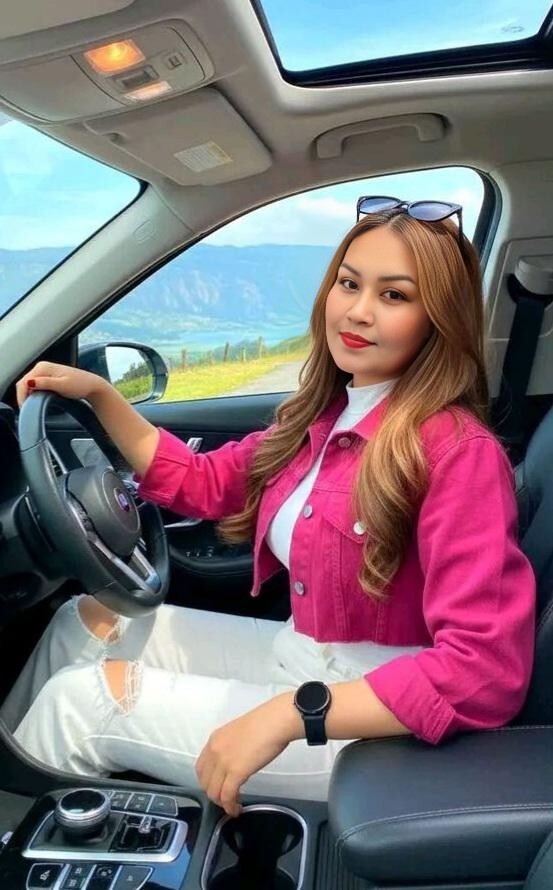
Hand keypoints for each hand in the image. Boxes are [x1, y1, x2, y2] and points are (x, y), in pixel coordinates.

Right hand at [16, 361, 107, 407]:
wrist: (92, 386)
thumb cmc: (81, 385)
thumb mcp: (63, 385)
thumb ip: (45, 384)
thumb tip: (30, 383)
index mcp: (43, 367)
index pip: (23, 382)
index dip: (21, 396)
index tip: (25, 408)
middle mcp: (42, 367)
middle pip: (23, 383)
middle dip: (23, 396)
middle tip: (27, 409)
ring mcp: (44, 372)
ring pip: (28, 385)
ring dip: (27, 395)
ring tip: (32, 406)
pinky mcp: (47, 377)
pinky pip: (34, 386)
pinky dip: (33, 394)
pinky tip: (37, 400)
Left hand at [195, 695, 297, 816]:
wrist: (275, 721)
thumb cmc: (264, 724)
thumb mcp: (238, 733)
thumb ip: (231, 747)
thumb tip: (235, 761)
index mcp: (214, 740)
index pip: (201, 768)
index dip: (208, 782)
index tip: (217, 787)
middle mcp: (214, 751)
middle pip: (205, 782)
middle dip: (214, 794)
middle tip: (225, 799)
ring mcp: (223, 762)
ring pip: (213, 792)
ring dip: (222, 803)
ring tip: (232, 806)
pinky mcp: (236, 773)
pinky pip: (227, 796)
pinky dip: (230, 806)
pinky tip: (236, 809)